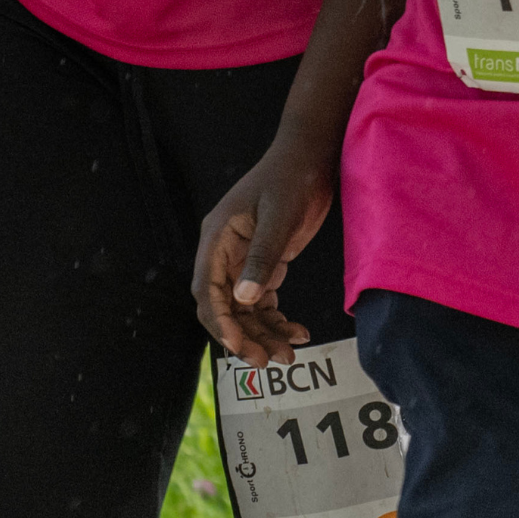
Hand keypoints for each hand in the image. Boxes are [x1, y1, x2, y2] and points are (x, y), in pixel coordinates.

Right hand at [193, 147, 335, 365]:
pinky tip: (297, 332)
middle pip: (224, 307)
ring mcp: (243, 260)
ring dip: (263, 334)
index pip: (208, 290)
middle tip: (269, 361)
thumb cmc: (290, 179)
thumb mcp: (278, 218)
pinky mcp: (263, 262)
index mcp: (217, 239)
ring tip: (290, 353)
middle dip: (244, 336)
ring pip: (244, 310)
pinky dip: (276, 320)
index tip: (239, 347)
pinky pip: (262, 301)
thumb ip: (262, 257)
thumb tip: (244, 300)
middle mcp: (224, 253)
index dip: (220, 322)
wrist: (311, 156)